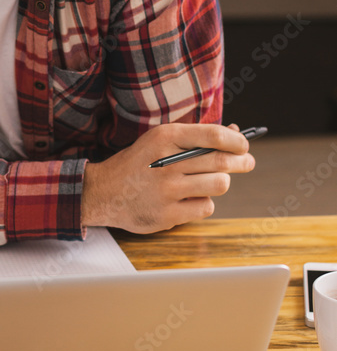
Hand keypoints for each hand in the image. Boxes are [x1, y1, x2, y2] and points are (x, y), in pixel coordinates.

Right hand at [81, 123, 254, 233]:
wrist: (103, 192)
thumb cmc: (139, 163)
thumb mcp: (160, 141)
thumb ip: (195, 137)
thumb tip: (236, 135)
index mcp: (164, 137)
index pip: (213, 136)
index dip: (237, 141)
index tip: (244, 145)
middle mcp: (166, 163)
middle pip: (222, 162)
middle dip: (242, 161)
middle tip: (247, 162)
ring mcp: (167, 191)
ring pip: (219, 185)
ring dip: (221, 183)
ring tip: (211, 181)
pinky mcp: (167, 215)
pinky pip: (206, 207)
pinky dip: (204, 202)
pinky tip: (191, 198)